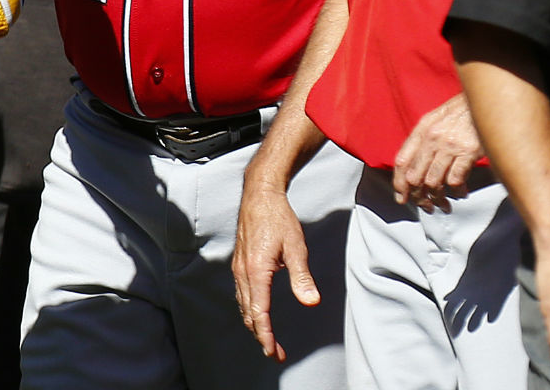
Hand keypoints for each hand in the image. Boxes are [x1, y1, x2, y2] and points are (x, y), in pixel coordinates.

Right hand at [233, 179, 319, 361]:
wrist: (258, 195)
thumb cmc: (278, 218)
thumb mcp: (296, 247)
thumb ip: (302, 277)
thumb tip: (311, 302)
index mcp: (256, 270)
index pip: (260, 312)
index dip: (266, 335)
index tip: (272, 352)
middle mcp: (243, 272)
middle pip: (249, 313)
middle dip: (261, 335)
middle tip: (275, 354)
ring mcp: (239, 267)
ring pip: (243, 304)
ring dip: (255, 324)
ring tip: (267, 339)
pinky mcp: (240, 263)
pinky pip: (242, 293)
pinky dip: (249, 309)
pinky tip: (257, 312)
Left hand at [392, 93, 481, 211]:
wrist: (484, 99)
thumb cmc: (460, 111)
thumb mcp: (436, 119)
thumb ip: (423, 139)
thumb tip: (411, 164)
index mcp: (421, 130)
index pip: (402, 162)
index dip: (399, 183)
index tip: (402, 198)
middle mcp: (431, 138)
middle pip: (415, 176)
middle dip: (418, 196)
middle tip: (425, 206)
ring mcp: (449, 145)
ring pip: (434, 181)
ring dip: (437, 198)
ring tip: (442, 204)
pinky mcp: (468, 152)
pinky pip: (455, 179)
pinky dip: (457, 190)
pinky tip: (460, 193)